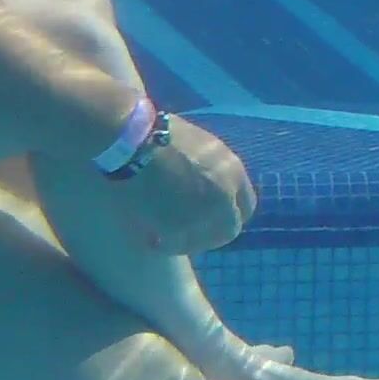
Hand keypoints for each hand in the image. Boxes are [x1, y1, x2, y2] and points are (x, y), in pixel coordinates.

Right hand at [93, 115, 254, 255]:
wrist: (132, 140)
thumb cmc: (157, 134)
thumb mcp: (200, 147)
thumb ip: (211, 171)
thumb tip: (205, 190)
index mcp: (232, 171)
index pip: (246, 205)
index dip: (227, 213)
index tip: (210, 217)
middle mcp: (225, 195)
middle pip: (229, 229)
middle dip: (210, 234)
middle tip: (188, 234)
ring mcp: (204, 214)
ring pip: (204, 241)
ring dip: (188, 242)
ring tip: (165, 238)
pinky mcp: (179, 227)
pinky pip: (177, 245)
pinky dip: (167, 246)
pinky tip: (152, 240)